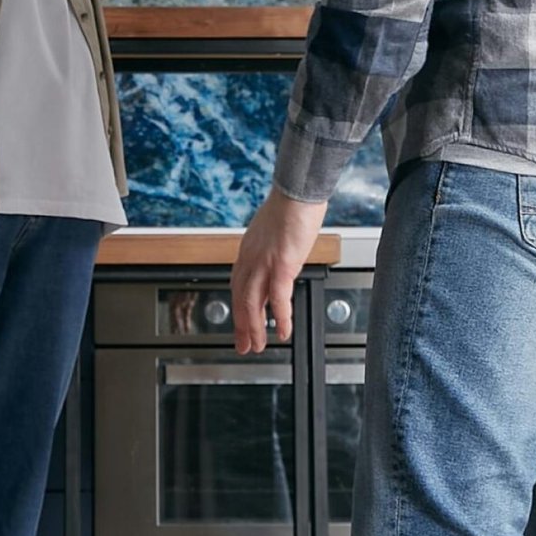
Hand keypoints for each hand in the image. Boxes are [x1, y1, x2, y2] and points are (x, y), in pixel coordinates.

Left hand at [231, 192, 328, 354]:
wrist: (298, 190)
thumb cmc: (293, 204)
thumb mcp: (276, 230)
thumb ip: (274, 248)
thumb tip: (283, 259)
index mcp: (248, 250)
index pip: (237, 284)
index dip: (238, 307)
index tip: (240, 323)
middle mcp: (251, 258)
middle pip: (239, 298)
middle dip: (241, 325)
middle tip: (243, 345)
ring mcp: (264, 262)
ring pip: (252, 303)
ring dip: (254, 327)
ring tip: (257, 345)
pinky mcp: (282, 265)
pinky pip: (277, 298)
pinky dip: (280, 318)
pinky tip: (283, 332)